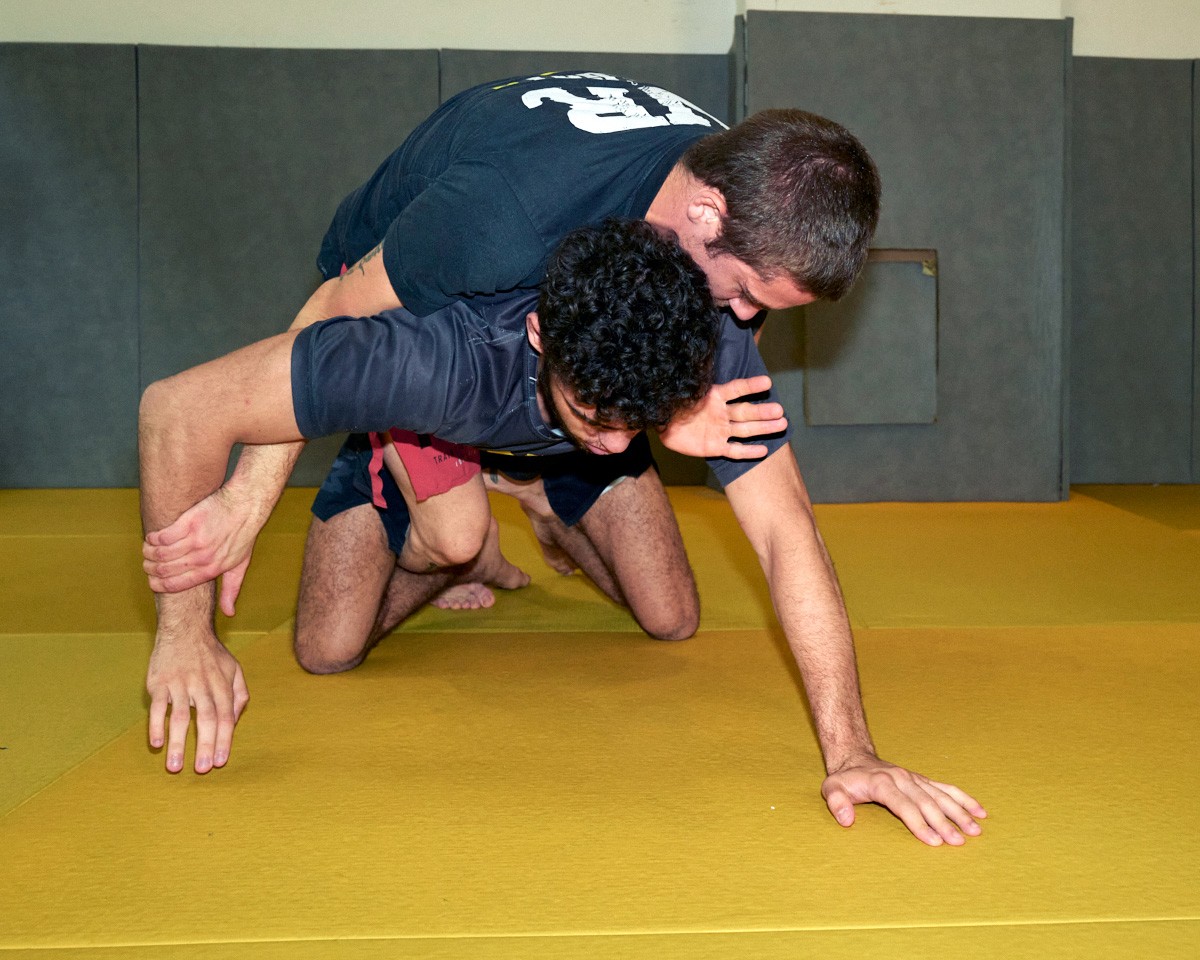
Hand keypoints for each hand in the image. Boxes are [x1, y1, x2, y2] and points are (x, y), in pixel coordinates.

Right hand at [143, 485, 263, 615]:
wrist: (246, 507)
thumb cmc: (243, 536)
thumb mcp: (240, 566)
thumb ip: (231, 590)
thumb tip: (229, 613)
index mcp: (211, 570)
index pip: (175, 586)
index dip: (157, 585)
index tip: (151, 580)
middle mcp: (202, 558)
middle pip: (163, 570)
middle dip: (150, 569)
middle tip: (147, 563)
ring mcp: (196, 540)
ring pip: (160, 553)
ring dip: (148, 553)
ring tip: (147, 549)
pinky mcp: (190, 523)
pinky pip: (163, 536)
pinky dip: (153, 538)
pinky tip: (153, 537)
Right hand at [146, 631, 249, 773]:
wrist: (185, 627)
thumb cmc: (211, 654)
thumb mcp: (234, 669)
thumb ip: (239, 694)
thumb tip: (236, 720)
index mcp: (222, 684)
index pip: (225, 716)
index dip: (223, 740)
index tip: (220, 762)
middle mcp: (202, 684)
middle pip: (206, 719)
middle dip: (204, 746)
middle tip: (202, 770)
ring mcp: (180, 683)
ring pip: (179, 716)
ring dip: (177, 743)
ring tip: (174, 766)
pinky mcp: (159, 682)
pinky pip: (157, 706)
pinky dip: (156, 725)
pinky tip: (157, 743)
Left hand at [658, 375, 786, 459]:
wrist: (663, 425)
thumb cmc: (673, 404)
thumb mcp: (682, 391)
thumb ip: (692, 384)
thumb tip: (694, 364)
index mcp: (714, 396)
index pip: (736, 389)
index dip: (750, 386)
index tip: (767, 382)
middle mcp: (721, 413)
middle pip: (745, 411)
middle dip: (762, 412)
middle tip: (780, 410)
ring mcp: (720, 430)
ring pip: (745, 430)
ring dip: (763, 428)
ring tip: (782, 424)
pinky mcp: (715, 447)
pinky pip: (734, 450)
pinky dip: (748, 452)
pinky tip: (763, 450)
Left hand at [822, 755, 986, 845]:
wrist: (854, 758)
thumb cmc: (844, 780)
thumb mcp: (831, 789)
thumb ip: (836, 803)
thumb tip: (846, 820)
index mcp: (882, 783)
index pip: (904, 806)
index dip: (918, 824)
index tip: (934, 841)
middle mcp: (902, 779)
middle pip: (926, 802)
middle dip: (943, 823)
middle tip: (959, 842)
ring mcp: (915, 779)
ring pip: (940, 795)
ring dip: (959, 813)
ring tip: (975, 830)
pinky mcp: (922, 780)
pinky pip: (946, 788)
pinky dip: (964, 799)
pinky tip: (980, 811)